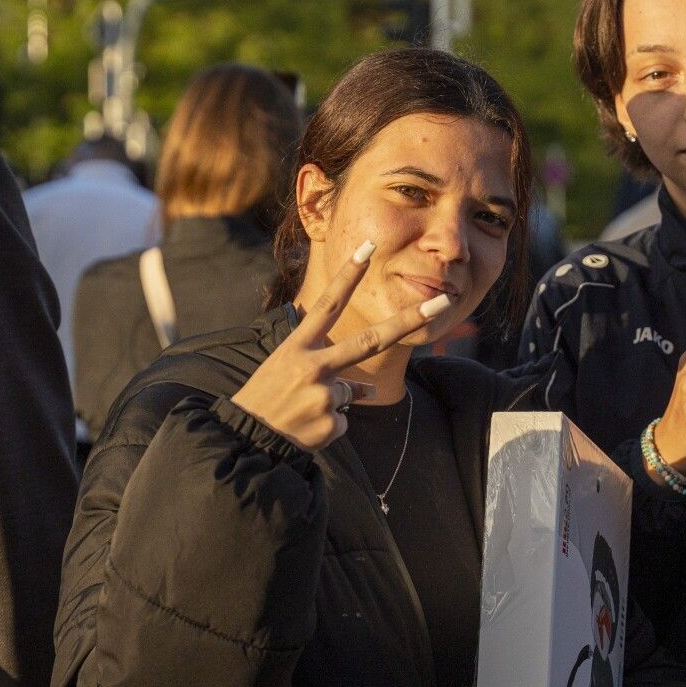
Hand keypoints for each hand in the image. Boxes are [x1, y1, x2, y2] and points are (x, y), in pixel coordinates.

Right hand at [229, 243, 450, 450]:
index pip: (328, 303)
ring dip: (329, 404)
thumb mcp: (287, 371)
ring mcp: (323, 394)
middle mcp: (313, 365)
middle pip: (370, 340)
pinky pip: (344, 421)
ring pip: (348, 393)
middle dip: (408, 320)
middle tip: (441, 302)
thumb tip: (368, 390)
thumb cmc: (266, 398)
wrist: (244, 439)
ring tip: (299, 412)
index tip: (368, 247)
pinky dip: (328, 427)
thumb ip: (326, 370)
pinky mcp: (330, 422)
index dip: (349, 274)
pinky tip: (304, 428)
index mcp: (297, 346)